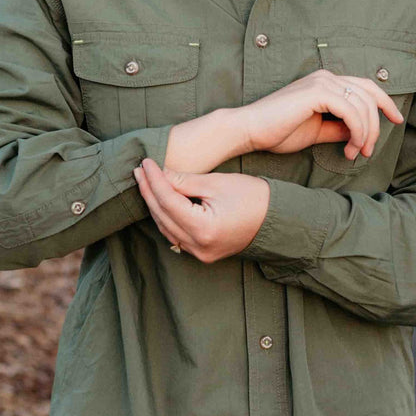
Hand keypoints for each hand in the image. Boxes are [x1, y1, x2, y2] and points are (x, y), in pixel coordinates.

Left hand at [133, 160, 270, 262]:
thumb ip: (185, 181)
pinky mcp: (202, 253)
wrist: (276, 220)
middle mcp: (198, 246)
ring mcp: (199, 253)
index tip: (146, 162)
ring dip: (154, 204)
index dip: (154, 180)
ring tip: (145, 181)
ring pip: (166, 227)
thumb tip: (159, 173)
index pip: (168, 201)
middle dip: (149, 191)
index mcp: (204, 228)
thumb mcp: (217, 183)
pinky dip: (166, 216)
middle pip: (163, 216)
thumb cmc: (252, 197)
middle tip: (139, 169)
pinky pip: (175, 235)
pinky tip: (159, 200)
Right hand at [238, 70, 403, 161]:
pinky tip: (349, 147)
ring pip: (362, 105)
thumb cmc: (277, 132)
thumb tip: (359, 134)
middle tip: (369, 151)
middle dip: (377, 124)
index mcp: (325, 82)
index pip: (365, 86)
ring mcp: (322, 82)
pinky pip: (351, 112)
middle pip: (369, 94)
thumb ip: (339, 129)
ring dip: (366, 133)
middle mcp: (326, 77)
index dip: (385, 101)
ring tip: (356, 153)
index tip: (397, 120)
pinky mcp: (317, 92)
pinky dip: (357, 131)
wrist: (249, 130)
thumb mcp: (317, 131)